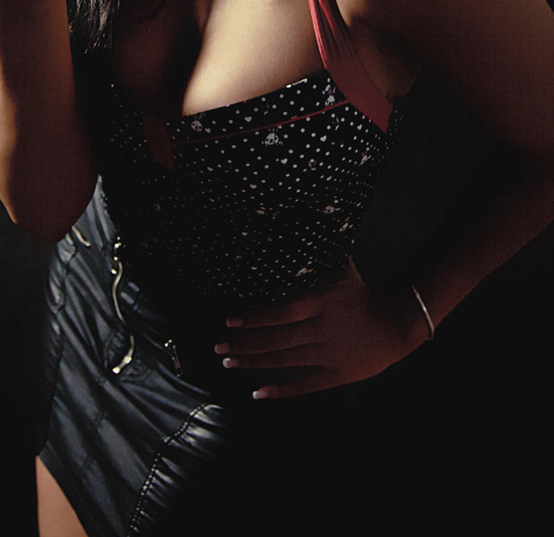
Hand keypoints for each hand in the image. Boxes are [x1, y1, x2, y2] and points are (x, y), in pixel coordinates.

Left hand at [215, 261, 425, 399]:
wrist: (397, 326)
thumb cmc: (366, 297)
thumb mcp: (346, 272)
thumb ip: (326, 254)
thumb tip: (315, 224)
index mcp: (320, 304)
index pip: (279, 312)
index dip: (253, 318)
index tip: (230, 320)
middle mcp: (320, 331)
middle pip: (275, 340)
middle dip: (243, 344)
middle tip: (219, 347)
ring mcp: (327, 355)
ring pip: (283, 362)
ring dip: (254, 363)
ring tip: (229, 364)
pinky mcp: (335, 375)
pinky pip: (304, 385)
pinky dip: (280, 391)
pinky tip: (258, 394)